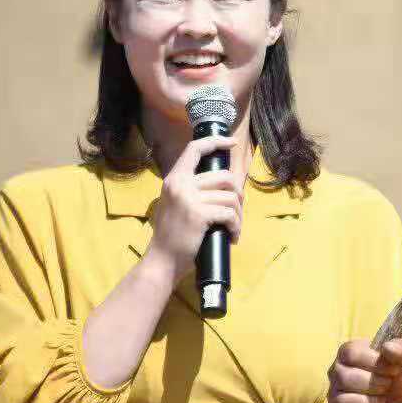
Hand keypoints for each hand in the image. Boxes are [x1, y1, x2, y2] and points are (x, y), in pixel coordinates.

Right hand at [146, 134, 243, 275]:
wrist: (162, 260)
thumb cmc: (172, 235)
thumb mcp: (175, 203)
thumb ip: (191, 189)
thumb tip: (223, 182)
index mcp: (174, 179)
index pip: (194, 149)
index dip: (215, 142)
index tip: (232, 142)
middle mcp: (180, 184)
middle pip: (225, 177)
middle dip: (238, 195)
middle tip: (236, 211)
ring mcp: (189, 198)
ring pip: (231, 196)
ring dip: (238, 214)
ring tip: (233, 227)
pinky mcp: (199, 214)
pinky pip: (230, 214)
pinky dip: (236, 226)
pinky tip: (232, 236)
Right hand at [328, 338, 401, 402]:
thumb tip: (388, 347)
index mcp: (352, 354)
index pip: (350, 353)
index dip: (373, 362)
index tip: (393, 369)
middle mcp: (338, 375)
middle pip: (344, 377)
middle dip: (373, 384)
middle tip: (388, 386)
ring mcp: (336, 399)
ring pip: (341, 401)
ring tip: (382, 402)